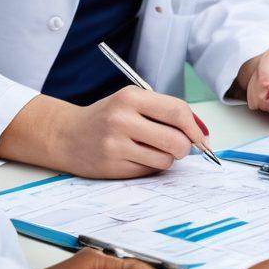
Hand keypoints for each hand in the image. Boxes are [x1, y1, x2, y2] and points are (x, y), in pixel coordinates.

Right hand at [59, 88, 210, 178]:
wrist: (67, 135)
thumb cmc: (107, 116)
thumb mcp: (132, 102)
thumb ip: (165, 112)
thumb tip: (201, 132)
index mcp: (131, 97)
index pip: (177, 111)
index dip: (195, 127)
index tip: (201, 136)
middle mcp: (122, 119)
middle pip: (176, 139)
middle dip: (186, 147)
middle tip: (180, 146)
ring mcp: (116, 145)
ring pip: (165, 159)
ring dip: (168, 158)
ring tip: (153, 149)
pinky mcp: (112, 167)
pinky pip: (149, 171)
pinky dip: (151, 166)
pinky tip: (137, 157)